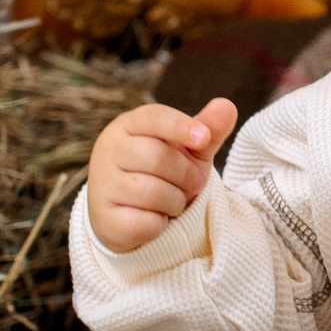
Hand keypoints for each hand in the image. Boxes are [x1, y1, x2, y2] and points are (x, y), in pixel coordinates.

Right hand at [85, 97, 239, 252]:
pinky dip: (160, 225)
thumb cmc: (164, 174)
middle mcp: (109, 150)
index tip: (203, 138)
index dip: (180, 126)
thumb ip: (208, 130)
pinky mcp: (105, 219)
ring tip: (171, 202)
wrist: (131, 215)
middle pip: (158, 157)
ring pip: (152, 192)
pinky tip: (155, 219)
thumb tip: (227, 105)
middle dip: (186, 175)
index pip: (153, 117)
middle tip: (192, 184)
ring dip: (175, 202)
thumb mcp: (189, 150)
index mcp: (128, 126)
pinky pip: (145, 222)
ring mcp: (103, 184)